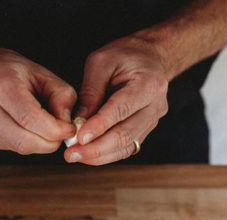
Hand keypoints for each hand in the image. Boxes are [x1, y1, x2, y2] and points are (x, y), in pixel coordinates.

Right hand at [0, 48, 76, 154]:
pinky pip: (11, 148)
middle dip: (50, 142)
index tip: (69, 128)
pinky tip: (24, 126)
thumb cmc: (7, 69)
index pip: (30, 119)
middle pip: (25, 141)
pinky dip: (26, 141)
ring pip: (19, 148)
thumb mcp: (40, 72)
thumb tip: (68, 125)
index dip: (55, 130)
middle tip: (60, 131)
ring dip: (39, 143)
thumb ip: (61, 96)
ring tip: (43, 125)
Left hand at [65, 36, 169, 164]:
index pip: (121, 110)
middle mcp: (155, 106)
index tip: (79, 137)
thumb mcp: (101, 62)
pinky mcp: (145, 130)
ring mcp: (152, 121)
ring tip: (75, 156)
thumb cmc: (125, 55)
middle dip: (96, 148)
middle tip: (71, 154)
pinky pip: (125, 148)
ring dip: (98, 155)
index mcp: (149, 84)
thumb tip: (77, 122)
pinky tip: (87, 155)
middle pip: (125, 134)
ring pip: (125, 146)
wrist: (149, 57)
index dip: (99, 125)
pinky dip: (105, 154)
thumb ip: (90, 91)